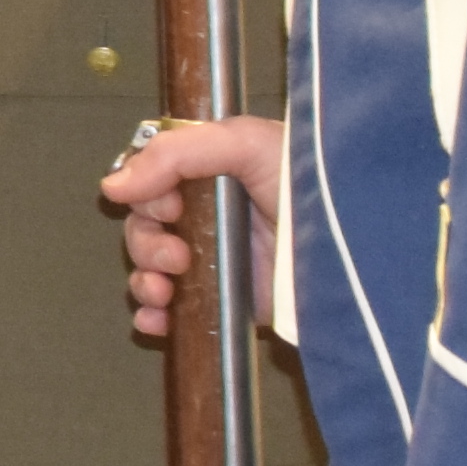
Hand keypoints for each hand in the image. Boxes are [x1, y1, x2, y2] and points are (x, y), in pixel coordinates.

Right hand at [97, 118, 284, 343]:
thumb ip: (178, 153)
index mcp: (210, 172)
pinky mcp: (224, 301)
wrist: (353, 255)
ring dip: (144, 279)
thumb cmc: (306, 186)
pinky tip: (158, 319)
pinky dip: (152, 315)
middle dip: (147, 242)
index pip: (151, 179)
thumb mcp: (247, 145)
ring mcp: (213, 260)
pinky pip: (171, 310)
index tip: (168, 206)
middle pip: (144, 226)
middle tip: (176, 255)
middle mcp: (207, 214)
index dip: (146, 192)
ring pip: (149, 268)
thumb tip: (113, 185)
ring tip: (166, 291)